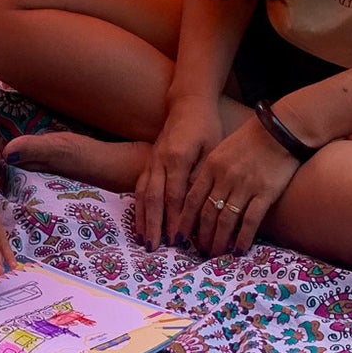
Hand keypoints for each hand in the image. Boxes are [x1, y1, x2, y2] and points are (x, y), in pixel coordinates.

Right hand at [135, 99, 225, 248]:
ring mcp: (151, 161)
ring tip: (144, 240)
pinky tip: (139, 223)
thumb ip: (203, 174)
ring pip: (143, 194)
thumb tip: (201, 205)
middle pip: (154, 198)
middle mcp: (160, 161)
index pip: (174, 195)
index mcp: (178, 157)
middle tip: (154, 248)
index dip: (174, 219)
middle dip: (153, 225)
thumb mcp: (212, 147)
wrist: (187, 104)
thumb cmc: (206, 126)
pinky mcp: (148, 163)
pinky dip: (139, 208)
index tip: (177, 240)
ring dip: (143, 219)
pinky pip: (140, 188)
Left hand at [177, 114, 301, 255]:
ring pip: (226, 220)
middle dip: (200, 235)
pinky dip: (243, 238)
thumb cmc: (251, 139)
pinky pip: (250, 220)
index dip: (184, 220)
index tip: (180, 235)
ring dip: (218, 240)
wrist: (280, 129)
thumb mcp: (222, 149)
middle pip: (206, 213)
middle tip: (198, 251)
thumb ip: (210, 171)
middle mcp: (225, 178)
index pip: (191, 198)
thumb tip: (199, 195)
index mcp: (211, 166)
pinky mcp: (265, 193)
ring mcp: (245, 186)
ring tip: (215, 253)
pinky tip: (238, 250)